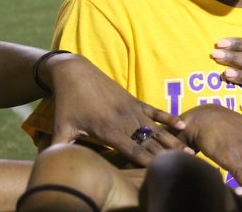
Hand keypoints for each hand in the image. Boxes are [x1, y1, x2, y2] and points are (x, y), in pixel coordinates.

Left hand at [44, 54, 190, 166]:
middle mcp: (123, 120)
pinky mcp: (134, 101)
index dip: (146, 160)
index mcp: (108, 130)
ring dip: (172, 140)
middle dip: (166, 153)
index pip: (131, 150)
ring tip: (189, 149)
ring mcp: (131, 109)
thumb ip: (60, 148)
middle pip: (149, 141)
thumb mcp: (62, 128)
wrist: (75, 73)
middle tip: (185, 163)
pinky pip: (154, 111)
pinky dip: (168, 118)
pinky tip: (182, 125)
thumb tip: (52, 166)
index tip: (160, 169)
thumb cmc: (67, 103)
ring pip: (156, 128)